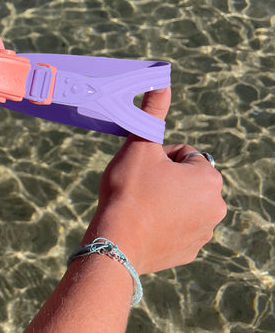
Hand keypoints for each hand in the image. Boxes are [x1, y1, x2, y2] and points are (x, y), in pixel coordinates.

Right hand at [84, 88, 226, 274]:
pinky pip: (177, 228)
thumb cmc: (129, 190)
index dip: (159, 156)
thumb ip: (153, 112)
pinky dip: (163, 223)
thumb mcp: (140, 145)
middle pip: (185, 178)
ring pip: (181, 203)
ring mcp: (204, 232)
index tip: (144, 169)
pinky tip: (144, 224)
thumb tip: (161, 81)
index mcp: (208, 177)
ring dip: (164, 200)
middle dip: (164, 178)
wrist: (117, 241)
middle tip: (140, 186)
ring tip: (140, 206)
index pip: (183, 153)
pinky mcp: (190, 251)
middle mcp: (215, 206)